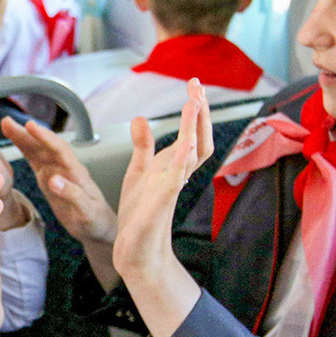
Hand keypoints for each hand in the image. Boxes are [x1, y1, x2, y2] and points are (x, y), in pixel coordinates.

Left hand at [112, 79, 212, 285]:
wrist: (135, 251)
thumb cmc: (139, 214)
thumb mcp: (139, 172)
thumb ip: (142, 145)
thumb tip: (142, 117)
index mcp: (172, 166)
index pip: (191, 133)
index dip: (195, 111)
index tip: (195, 85)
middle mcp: (177, 174)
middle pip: (199, 138)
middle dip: (200, 112)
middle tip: (198, 85)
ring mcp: (172, 187)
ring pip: (192, 154)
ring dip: (194, 127)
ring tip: (195, 101)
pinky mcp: (162, 201)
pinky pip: (177, 177)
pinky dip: (182, 157)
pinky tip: (186, 140)